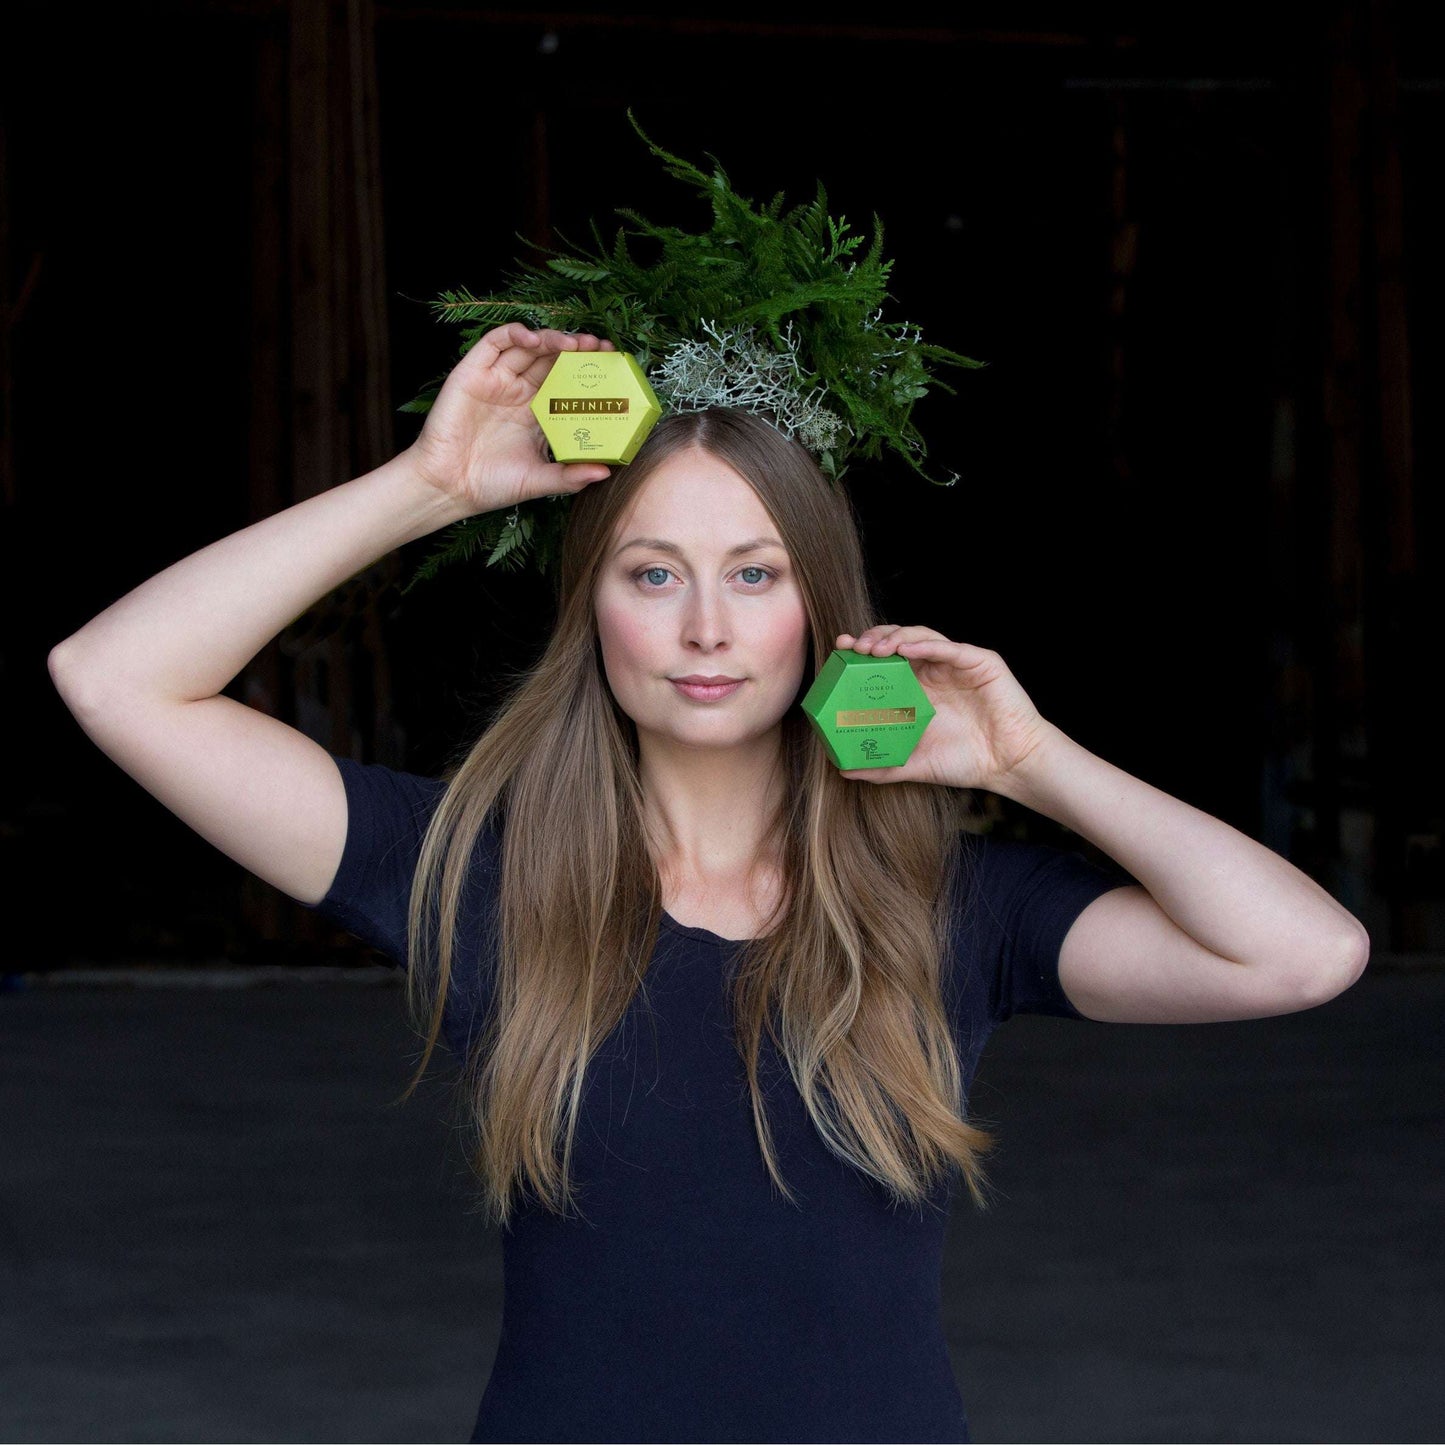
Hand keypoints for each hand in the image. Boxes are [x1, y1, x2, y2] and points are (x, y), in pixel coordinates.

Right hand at [406, 323, 616, 514]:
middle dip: (575, 350)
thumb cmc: (491, 485)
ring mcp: (496, 380)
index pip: (566, 382)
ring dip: (551, 339)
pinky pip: (494, 343)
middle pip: (551, 360)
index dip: (586, 371)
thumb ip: (570, 476)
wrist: (448, 487)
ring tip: (573, 343)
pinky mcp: (472, 373)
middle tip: (598, 347)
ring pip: (527, 347)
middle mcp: (518, 393)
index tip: (610, 365)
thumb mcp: (538, 481)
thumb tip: (606, 471)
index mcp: (536, 413)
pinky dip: (514, 333)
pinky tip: (533, 337)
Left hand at [833, 625, 1053, 791]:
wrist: (1008, 764)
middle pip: (898, 640)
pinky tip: (908, 647)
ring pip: (921, 635)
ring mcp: (956, 663)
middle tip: (853, 647)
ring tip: (875, 649)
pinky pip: (950, 647)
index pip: (884, 660)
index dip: (862, 651)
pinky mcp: (979, 662)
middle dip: (873, 638)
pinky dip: (927, 644)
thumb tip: (843, 770)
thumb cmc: (965, 761)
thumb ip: (881, 766)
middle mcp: (934, 670)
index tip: (840, 650)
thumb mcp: (914, 764)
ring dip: (895, 636)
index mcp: (917, 688)